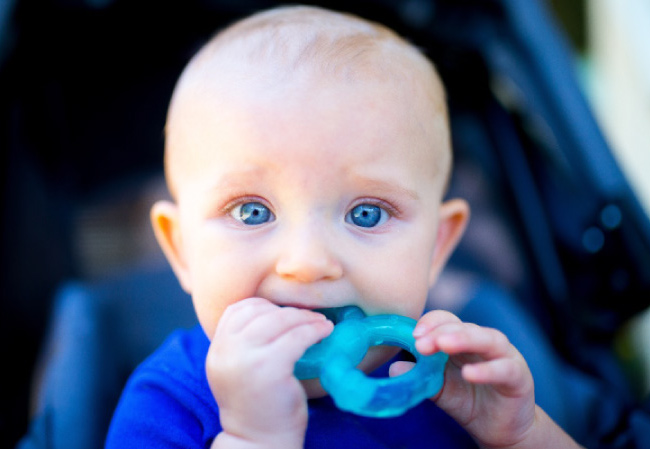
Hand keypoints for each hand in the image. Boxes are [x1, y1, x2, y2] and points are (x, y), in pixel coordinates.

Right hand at [207, 298, 333, 447]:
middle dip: (289, 310)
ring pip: (279, 320)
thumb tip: (274, 312)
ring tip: (320, 323)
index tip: (284, 313)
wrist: (260, 444)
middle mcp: (225, 352)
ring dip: (305, 317)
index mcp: (216, 351)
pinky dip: (314, 330)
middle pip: (259, 312)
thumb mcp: (239, 370)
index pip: (236, 310)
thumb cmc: (259, 406)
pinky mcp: (269, 368)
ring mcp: (246, 359)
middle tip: (310, 316)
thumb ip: (244, 344)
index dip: (263, 306)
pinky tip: (325, 332)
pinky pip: (297, 337)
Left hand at [392, 310, 535, 447]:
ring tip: (443, 345)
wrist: (501, 428)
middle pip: (463, 325)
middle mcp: (483, 341)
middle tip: (421, 343)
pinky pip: (504, 368)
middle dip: (439, 331)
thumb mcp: (439, 388)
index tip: (412, 336)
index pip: (445, 320)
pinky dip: (486, 370)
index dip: (429, 324)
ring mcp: (504, 355)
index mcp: (462, 339)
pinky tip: (469, 374)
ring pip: (486, 339)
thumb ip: (420, 377)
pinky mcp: (519, 376)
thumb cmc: (469, 400)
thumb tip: (394, 368)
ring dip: (463, 339)